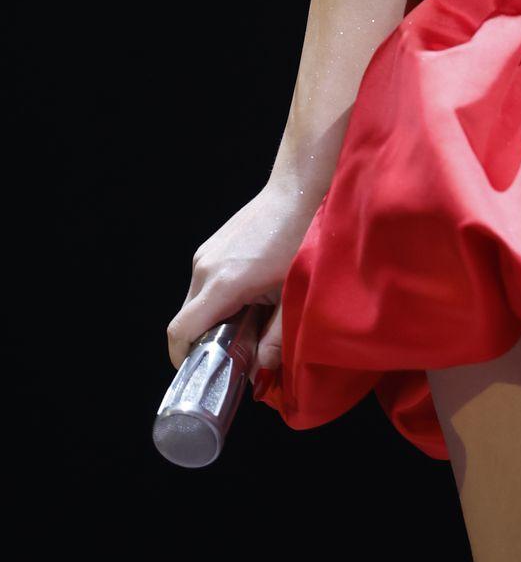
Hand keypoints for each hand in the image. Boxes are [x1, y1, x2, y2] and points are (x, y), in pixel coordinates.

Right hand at [167, 178, 322, 376]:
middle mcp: (204, 268)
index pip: (180, 331)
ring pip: (194, 301)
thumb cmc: (300, 238)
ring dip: (212, 317)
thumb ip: (276, 338)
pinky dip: (216, 297)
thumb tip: (261, 371)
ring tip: (248, 319)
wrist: (296, 190)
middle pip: (186, 319)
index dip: (182, 358)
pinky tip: (248, 295)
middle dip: (203, 341)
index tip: (201, 371)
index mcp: (222, 284)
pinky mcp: (211, 245)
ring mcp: (205, 254)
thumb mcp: (293, 294)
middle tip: (235, 350)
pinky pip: (203, 282)